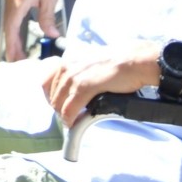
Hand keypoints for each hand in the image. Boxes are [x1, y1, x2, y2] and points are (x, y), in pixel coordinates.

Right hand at [1, 0, 66, 60]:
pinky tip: (19, 33)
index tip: (14, 58)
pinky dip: (14, 26)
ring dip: (12, 36)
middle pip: (8, 26)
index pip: (12, 28)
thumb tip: (50, 34)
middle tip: (16, 61)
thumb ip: (47, 17)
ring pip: (8, 20)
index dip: (13, 45)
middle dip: (12, 44)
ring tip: (18, 51)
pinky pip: (11, 13)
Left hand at [38, 46, 157, 126]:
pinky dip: (70, 118)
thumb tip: (74, 90)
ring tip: (70, 122)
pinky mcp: (85, 86)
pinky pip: (70, 108)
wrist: (135, 60)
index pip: (47, 82)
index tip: (60, 105)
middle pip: (52, 94)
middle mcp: (67, 65)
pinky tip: (73, 123)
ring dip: (63, 115)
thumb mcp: (91, 62)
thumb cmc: (118, 62)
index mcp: (68, 59)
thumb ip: (79, 71)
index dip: (52, 97)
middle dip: (58, 108)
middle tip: (67, 117)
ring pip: (59, 103)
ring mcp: (75, 75)